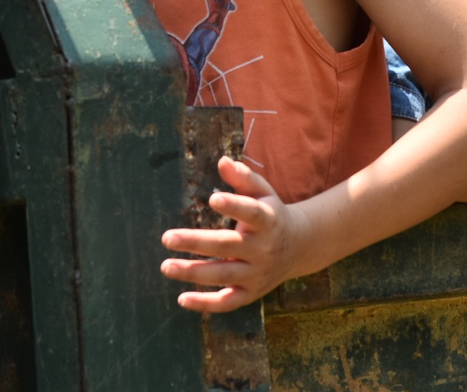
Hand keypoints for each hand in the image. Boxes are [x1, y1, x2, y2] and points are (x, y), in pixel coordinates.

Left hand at [161, 156, 322, 312]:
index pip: (251, 212)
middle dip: (196, 243)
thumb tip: (222, 161)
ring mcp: (257, 274)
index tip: (212, 198)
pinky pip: (228, 302)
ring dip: (193, 273)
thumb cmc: (272, 213)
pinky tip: (182, 299)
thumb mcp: (263, 192)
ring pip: (223, 276)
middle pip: (227, 247)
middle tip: (167, 238)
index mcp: (267, 220)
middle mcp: (262, 249)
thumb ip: (243, 178)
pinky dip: (206, 304)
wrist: (300, 246)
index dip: (234, 206)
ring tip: (166, 266)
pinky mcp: (252, 293)